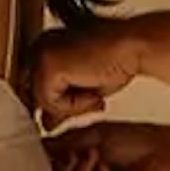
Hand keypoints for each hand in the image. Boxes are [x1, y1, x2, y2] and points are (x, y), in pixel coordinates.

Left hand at [25, 22, 144, 128]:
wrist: (135, 47)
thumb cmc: (117, 62)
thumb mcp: (83, 90)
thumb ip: (60, 104)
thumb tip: (45, 123)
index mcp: (44, 48)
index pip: (34, 90)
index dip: (57, 105)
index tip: (85, 103)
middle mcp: (38, 47)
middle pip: (34, 97)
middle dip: (64, 108)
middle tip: (94, 102)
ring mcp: (40, 54)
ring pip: (41, 103)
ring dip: (73, 109)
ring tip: (96, 96)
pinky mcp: (47, 65)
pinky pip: (50, 102)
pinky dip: (74, 106)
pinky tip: (93, 93)